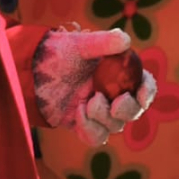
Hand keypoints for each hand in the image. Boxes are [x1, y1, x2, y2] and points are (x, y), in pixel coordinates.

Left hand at [31, 27, 157, 145]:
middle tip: (114, 103)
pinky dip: (90, 129)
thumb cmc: (58, 52)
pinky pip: (96, 137)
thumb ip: (102, 42)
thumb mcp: (79, 44)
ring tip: (86, 103)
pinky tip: (77, 113)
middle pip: (133, 112)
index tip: (140, 93)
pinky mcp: (82, 126)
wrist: (31, 71)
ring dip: (104, 118)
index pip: (144, 86)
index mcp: (120, 75)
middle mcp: (113, 95)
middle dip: (127, 110)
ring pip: (115, 126)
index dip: (148, 92)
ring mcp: (98, 112)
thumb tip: (125, 40)